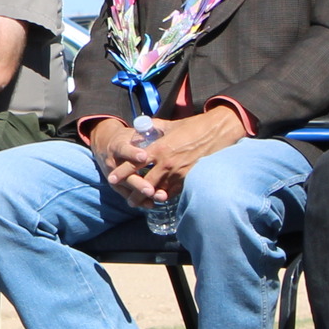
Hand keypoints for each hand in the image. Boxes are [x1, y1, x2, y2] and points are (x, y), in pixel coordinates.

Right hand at [84, 117, 152, 201]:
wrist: (104, 146)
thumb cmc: (126, 139)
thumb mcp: (132, 132)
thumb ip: (145, 132)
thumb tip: (164, 128)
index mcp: (117, 146)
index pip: (124, 150)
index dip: (133, 154)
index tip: (144, 157)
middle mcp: (113, 163)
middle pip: (125, 175)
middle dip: (138, 183)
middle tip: (150, 189)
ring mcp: (113, 176)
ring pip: (127, 187)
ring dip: (140, 195)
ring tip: (155, 198)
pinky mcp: (116, 185)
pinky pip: (127, 195)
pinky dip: (139, 200)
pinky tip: (151, 204)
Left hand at [129, 107, 244, 205]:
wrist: (217, 132)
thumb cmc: (193, 127)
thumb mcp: (170, 125)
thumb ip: (153, 128)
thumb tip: (142, 128)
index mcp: (158, 148)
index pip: (135, 164)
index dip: (122, 172)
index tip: (112, 179)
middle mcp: (166, 163)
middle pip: (145, 184)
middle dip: (135, 193)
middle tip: (129, 200)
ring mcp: (179, 173)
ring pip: (160, 191)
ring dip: (150, 198)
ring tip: (143, 203)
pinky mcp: (190, 179)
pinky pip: (174, 192)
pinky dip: (166, 195)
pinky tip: (161, 198)